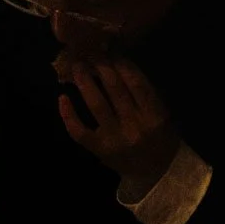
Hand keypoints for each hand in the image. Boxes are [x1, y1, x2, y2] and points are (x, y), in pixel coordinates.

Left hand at [60, 58, 181, 197]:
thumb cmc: (159, 137)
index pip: (136, 83)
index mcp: (155, 115)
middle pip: (115, 89)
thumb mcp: (162, 113)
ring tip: (77, 67)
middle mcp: (135, 126)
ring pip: (96, 105)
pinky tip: (62, 98)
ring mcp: (115, 139)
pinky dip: (68, 115)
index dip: (121, 63)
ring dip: (84, 82)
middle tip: (91, 53)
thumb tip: (118, 62)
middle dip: (101, 67)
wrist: (156, 172)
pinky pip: (79, 131)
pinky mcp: (99, 150)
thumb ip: (144, 91)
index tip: (111, 51)